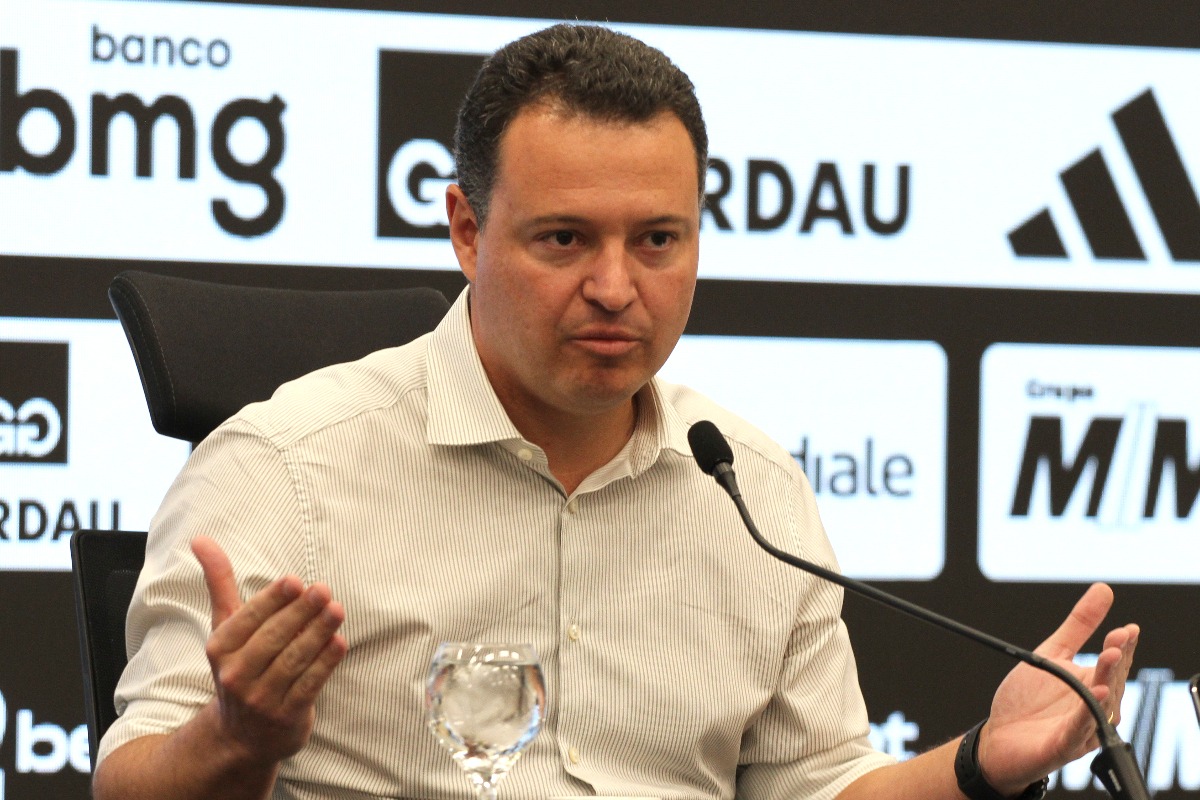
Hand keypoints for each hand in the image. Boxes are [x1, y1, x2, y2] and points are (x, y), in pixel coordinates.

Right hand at [191, 536, 347, 765]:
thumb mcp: (225, 626)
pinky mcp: (287, 715)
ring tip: (337, 610)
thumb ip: (219, 583)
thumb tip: (201, 538)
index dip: (272, 601)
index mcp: (219, 649)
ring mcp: (261, 698)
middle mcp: (236, 675)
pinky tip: (339, 641)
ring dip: (317, 633)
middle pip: (273, 638)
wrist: (242, 735)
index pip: (248, 620)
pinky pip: (309, 684)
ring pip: (294, 660)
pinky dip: (325, 662)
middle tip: (324, 589)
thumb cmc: (239, 664)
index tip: (294, 581)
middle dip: (300, 612)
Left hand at [978, 583, 1138, 794]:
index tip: (1129, 627)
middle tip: (1118, 638)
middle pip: (1112, 682)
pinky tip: (1097, 695)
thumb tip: (1103, 591)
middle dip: (1116, 660)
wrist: (998, 738)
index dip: (1123, 645)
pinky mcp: (1065, 745)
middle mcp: (1094, 707)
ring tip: (1109, 657)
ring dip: (1107, 681)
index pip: (1115, 662)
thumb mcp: (1051, 653)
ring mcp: (1082, 728)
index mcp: (1093, 684)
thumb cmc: (1026, 700)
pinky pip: (1080, 729)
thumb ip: (1078, 626)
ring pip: (1101, 705)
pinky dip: (1089, 712)